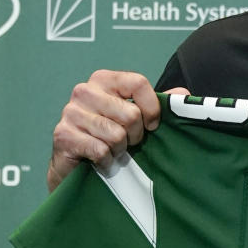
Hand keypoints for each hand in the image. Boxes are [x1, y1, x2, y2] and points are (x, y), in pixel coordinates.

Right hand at [48, 70, 189, 191]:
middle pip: (131, 114)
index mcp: (104, 80)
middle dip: (135, 136)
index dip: (152, 108)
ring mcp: (71, 112)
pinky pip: (100, 150)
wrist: (75, 167)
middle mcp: (84, 91)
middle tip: (127, 143)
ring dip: (120, 150)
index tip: (152, 126)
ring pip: (116, 135)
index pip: (138, 82)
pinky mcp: (63, 135)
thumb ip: (159, 104)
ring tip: (113, 150)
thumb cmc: (108, 139)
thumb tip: (184, 93)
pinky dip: (107, 161)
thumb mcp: (136, 119)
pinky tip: (101, 160)